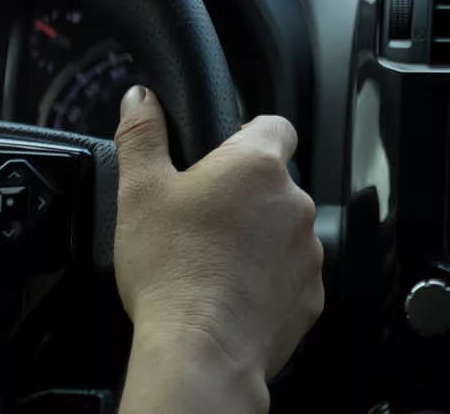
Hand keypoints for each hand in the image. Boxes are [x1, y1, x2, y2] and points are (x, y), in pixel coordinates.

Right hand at [115, 87, 323, 405]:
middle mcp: (293, 203)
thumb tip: (140, 98)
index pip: (275, 125)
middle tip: (204, 217)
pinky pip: (291, 277)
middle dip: (246, 195)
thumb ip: (141, 133)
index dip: (250, 133)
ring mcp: (307, 253)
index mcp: (256, 165)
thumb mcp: (139, 189)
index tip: (225, 154)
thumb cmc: (171, 270)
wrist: (201, 352)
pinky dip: (269, 281)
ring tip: (215, 261)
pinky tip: (233, 293)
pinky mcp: (309, 298)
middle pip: (275, 183)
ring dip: (260, 238)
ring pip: (284, 231)